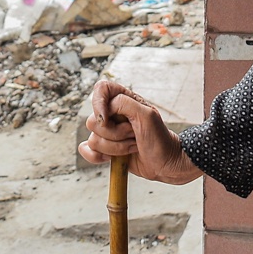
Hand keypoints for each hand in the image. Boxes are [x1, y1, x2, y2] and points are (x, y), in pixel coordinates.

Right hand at [77, 81, 200, 184]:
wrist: (165, 164)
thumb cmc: (160, 139)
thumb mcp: (147, 115)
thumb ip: (123, 103)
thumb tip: (102, 112)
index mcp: (123, 100)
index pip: (100, 89)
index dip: (98, 103)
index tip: (107, 118)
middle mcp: (113, 114)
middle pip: (93, 121)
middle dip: (115, 133)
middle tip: (133, 134)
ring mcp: (108, 133)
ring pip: (93, 139)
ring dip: (115, 148)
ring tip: (132, 146)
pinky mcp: (105, 149)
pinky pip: (87, 151)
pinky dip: (97, 157)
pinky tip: (112, 159)